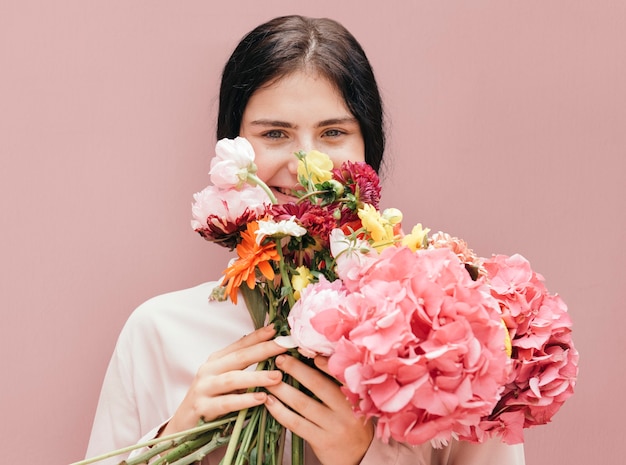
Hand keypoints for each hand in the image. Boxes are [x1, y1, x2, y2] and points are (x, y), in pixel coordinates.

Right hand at [160, 325, 286, 435]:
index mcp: (216, 361)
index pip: (240, 345)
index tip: (277, 329)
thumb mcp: (227, 383)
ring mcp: (203, 388)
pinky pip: (225, 403)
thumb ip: (244, 372)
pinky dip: (244, 400)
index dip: (258, 336)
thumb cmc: (211, 402)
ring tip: (277, 376)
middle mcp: (209, 370)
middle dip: (263, 350)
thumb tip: (276, 361)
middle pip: (239, 357)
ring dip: (256, 377)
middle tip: (284, 346)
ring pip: (232, 379)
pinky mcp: (201, 408)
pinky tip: (261, 399)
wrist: (182, 427)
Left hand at [265, 354, 373, 464]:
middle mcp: (347, 410)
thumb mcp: (355, 403)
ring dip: (282, 389)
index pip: (339, 375)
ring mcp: (333, 427)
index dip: (323, 362)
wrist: (359, 457)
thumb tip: (313, 358)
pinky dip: (280, 411)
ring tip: (268, 379)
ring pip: (303, 403)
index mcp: (356, 396)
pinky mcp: (321, 441)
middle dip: (296, 369)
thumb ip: (339, 385)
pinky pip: (296, 423)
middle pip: (318, 385)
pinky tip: (269, 402)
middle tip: (280, 359)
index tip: (306, 349)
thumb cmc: (353, 423)